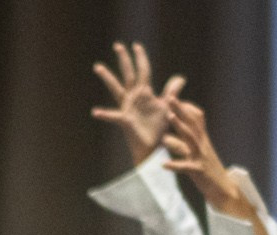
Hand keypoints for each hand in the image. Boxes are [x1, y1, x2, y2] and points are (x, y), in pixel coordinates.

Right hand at [91, 41, 183, 163]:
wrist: (152, 147)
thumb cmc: (158, 128)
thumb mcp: (167, 107)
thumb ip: (172, 92)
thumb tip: (181, 78)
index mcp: (144, 93)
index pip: (143, 71)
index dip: (140, 58)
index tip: (136, 46)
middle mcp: (134, 97)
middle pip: (129, 73)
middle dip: (124, 59)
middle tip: (118, 45)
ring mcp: (127, 108)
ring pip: (116, 88)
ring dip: (108, 77)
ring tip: (98, 66)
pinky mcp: (125, 120)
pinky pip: (113, 116)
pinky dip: (104, 114)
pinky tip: (95, 112)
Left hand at [160, 95, 248, 217]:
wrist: (225, 192)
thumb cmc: (208, 173)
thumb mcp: (194, 156)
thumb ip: (180, 146)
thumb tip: (165, 138)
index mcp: (203, 141)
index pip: (196, 119)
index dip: (185, 108)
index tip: (173, 97)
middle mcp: (203, 145)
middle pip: (192, 124)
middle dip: (181, 110)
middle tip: (169, 97)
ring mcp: (202, 157)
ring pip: (191, 139)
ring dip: (180, 127)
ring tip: (169, 117)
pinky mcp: (200, 172)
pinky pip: (186, 167)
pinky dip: (175, 165)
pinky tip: (163, 164)